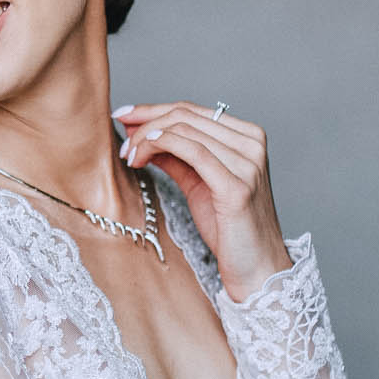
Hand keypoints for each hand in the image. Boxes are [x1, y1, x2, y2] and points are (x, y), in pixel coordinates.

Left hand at [116, 101, 289, 300]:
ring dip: (147, 138)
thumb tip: (142, 135)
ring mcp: (248, 163)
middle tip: (120, 138)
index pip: (192, 110)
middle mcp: (251, 143)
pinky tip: (141, 155)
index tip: (122, 116)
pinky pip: (194, 152)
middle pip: (186, 116)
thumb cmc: (230, 229)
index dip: (153, 109)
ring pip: (186, 130)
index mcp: (247, 137)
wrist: (258, 268)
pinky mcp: (237, 186)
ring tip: (128, 156)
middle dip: (145, 122)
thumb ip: (176, 158)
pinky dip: (161, 146)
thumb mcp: (198, 184)